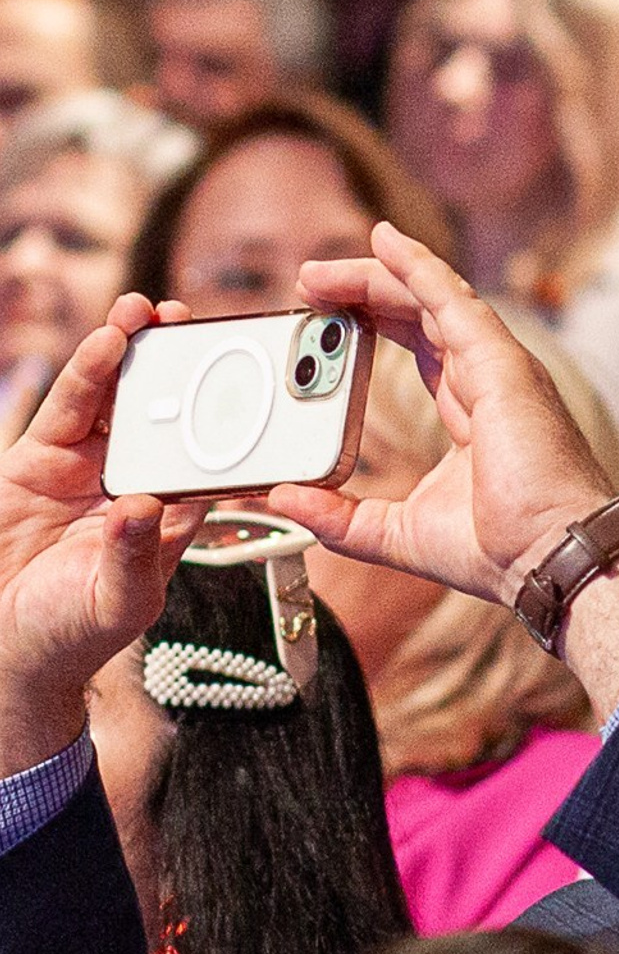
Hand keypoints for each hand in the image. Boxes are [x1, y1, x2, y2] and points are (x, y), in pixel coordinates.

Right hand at [0, 295, 204, 770]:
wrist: (7, 641)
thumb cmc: (73, 633)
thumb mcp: (117, 601)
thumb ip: (135, 556)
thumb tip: (145, 504)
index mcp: (173, 521)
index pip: (214, 464)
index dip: (233, 425)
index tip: (259, 389)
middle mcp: (137, 485)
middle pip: (165, 417)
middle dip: (180, 371)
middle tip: (198, 326)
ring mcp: (88, 469)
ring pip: (116, 401)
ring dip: (132, 355)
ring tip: (148, 313)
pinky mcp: (42, 460)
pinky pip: (68, 409)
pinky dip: (88, 375)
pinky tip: (108, 342)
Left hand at [269, 223, 618, 607]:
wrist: (553, 562)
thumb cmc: (504, 554)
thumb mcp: (399, 535)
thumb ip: (342, 518)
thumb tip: (286, 501)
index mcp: (473, 421)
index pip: (419, 356)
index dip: (372, 333)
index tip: (324, 330)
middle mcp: (488, 387)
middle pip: (419, 319)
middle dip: (362, 296)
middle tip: (308, 288)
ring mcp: (499, 372)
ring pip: (431, 301)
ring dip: (373, 277)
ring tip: (318, 273)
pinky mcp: (501, 364)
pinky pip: (453, 298)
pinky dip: (418, 267)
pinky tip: (384, 242)